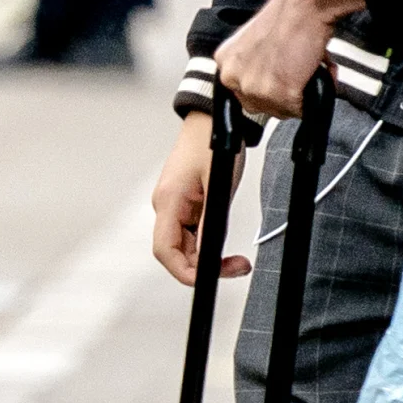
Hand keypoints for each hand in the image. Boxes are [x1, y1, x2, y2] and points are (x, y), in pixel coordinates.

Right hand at [151, 113, 237, 287]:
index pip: (164, 250)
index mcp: (168, 202)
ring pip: (184, 245)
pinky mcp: (183, 204)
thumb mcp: (219, 186)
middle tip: (238, 267)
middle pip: (175, 252)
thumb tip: (209, 255)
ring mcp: (172, 206)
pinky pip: (190, 233)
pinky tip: (223, 241)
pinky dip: (207, 243)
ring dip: (207, 256)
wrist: (210, 122)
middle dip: (204, 266)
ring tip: (237, 258)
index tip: (209, 279)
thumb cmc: (213, 146)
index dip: (184, 271)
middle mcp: (165, 207)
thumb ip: (211, 222)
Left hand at [214, 0, 366, 116]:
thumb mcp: (256, 44)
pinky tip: (316, 70)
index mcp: (225, 62)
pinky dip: (315, 94)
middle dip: (284, 94)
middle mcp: (232, 76)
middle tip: (299, 72)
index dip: (268, 88)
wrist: (304, 5)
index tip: (282, 78)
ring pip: (281, 110)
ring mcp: (254, 86)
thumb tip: (270, 85)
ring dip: (301, 94)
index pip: (241, 94)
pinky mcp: (279, 93)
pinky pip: (300, 109)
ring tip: (308, 67)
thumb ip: (255, 66)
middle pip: (260, 106)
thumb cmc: (288, 17)